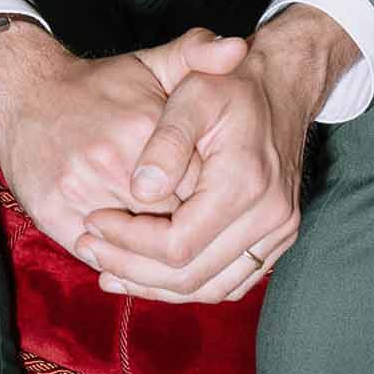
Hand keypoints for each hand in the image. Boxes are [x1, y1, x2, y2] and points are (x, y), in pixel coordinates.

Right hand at [0, 24, 244, 263]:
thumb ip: (197, 54)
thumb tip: (237, 48)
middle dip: (191, 230)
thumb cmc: (100, 87)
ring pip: (138, 247)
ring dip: (157, 255)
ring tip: (171, 247)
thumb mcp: (151, 62)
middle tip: (202, 232)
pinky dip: (122, 261)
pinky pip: (102, 255)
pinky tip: (136, 256)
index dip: (215, 200)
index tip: (219, 201)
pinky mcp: (55, 215)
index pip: (201, 185)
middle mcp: (114, 162)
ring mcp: (81, 192)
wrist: (26, 95)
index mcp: (146, 126)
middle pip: (173, 220)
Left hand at [76, 7, 355, 304]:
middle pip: (193, 277)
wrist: (283, 84)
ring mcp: (279, 232)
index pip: (178, 244)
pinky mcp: (278, 238)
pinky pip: (230, 282)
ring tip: (112, 270)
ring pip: (211, 288)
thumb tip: (141, 191)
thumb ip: (167, 141)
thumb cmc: (230, 84)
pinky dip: (189, 283)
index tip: (93, 222)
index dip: (129, 241)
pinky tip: (151, 272)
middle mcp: (270, 217)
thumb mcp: (193, 94)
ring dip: (158, 286)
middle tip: (90, 249)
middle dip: (134, 270)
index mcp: (245, 183)